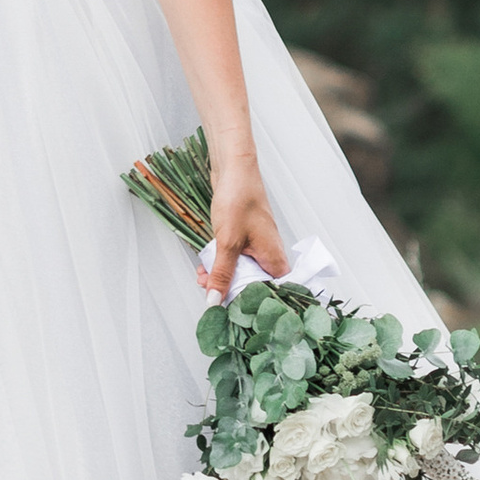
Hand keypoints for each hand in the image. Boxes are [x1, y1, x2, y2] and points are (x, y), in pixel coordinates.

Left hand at [201, 161, 287, 300]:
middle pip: (254, 284)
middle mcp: (270, 253)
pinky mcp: (246, 237)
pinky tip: (206, 266)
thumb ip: (222, 274)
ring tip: (204, 278)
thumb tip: (215, 301)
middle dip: (231, 290)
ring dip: (222, 276)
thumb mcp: (227, 242)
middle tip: (210, 294)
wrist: (233, 168)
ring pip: (242, 271)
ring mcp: (258, 245)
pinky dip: (222, 263)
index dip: (252, 304)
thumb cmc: (239, 199)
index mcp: (275, 258)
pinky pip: (236, 258)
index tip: (231, 311)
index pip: (271, 293)